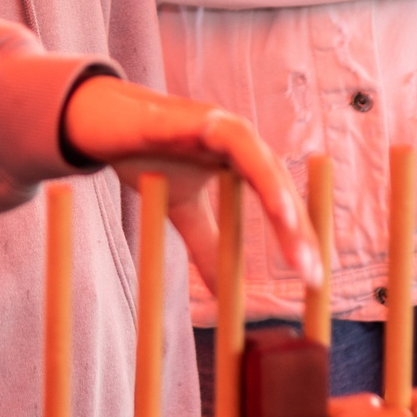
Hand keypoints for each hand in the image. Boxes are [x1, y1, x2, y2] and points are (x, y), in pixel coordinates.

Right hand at [61, 76, 321, 287]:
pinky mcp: (201, 119)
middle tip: (312, 276)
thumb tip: (226, 296)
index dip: (298, 241)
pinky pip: (236, 142)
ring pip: (266, 164)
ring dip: (284, 202)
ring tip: (297, 242)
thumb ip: (207, 246)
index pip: (280, 205)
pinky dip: (256, 167)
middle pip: (282, 189)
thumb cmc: (146, 158)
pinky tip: (271, 197)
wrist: (103, 125)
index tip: (313, 281)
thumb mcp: (182, 212)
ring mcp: (225, 126)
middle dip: (299, 232)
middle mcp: (243, 143)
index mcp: (244, 163)